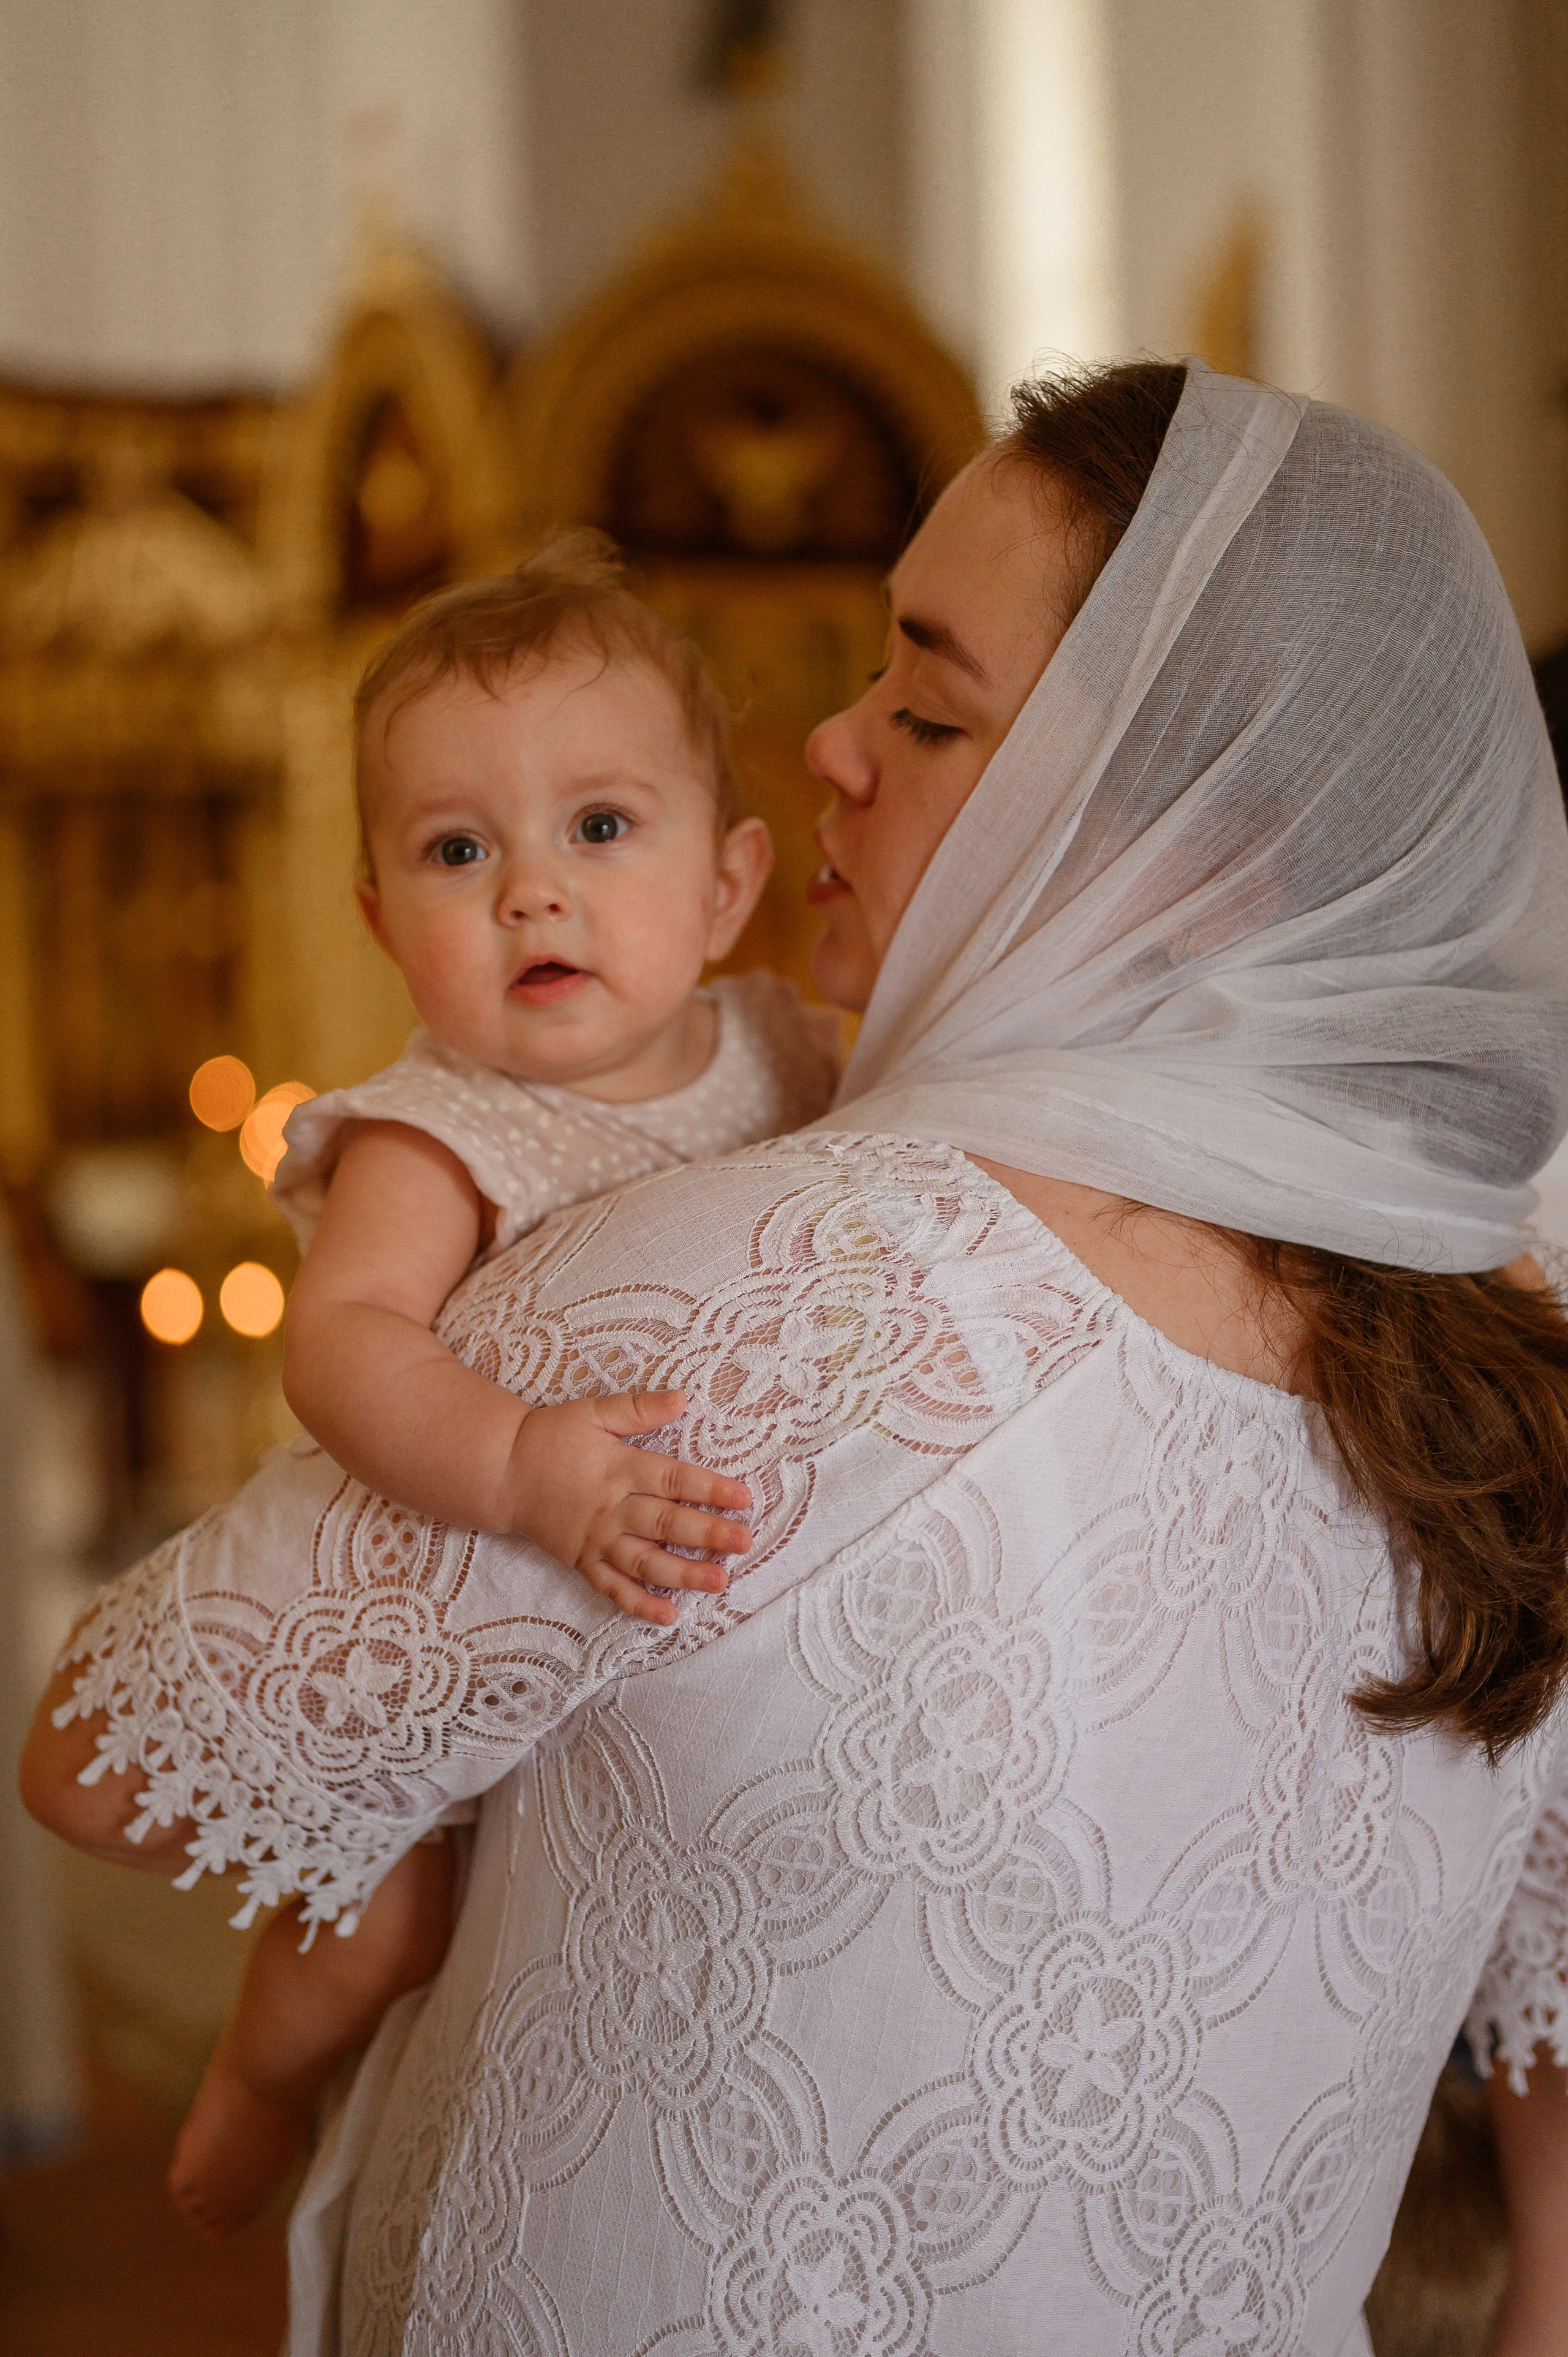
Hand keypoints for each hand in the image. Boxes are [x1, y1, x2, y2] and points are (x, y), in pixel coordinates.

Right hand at [502, 1391, 751, 1624]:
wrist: (502, 1471)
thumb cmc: (551, 1437)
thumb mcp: (593, 1412)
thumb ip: (638, 1408)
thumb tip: (683, 1397)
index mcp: (619, 1467)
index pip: (673, 1479)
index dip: (710, 1489)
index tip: (743, 1498)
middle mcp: (611, 1507)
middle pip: (665, 1522)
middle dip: (707, 1533)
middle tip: (744, 1542)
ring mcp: (596, 1538)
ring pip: (645, 1560)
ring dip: (683, 1573)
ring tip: (719, 1581)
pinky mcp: (581, 1560)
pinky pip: (612, 1588)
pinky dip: (639, 1604)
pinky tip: (669, 1616)